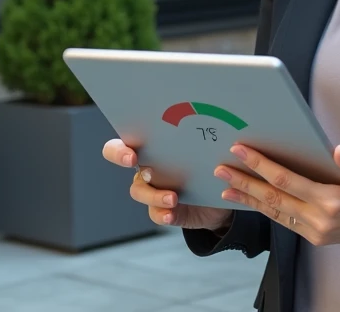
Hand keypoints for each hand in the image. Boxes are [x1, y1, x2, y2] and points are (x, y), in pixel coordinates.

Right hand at [102, 139, 233, 231]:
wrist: (219, 199)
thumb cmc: (210, 166)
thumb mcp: (209, 150)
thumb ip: (202, 140)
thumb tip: (211, 125)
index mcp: (155, 146)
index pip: (125, 141)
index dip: (120, 149)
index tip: (132, 156)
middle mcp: (147, 165)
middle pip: (123, 158)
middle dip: (124, 159)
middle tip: (146, 170)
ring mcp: (152, 189)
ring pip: (139, 190)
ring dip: (153, 195)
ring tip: (172, 199)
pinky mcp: (162, 210)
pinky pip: (156, 213)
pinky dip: (162, 214)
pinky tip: (171, 214)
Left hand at [215, 143, 339, 246]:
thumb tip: (338, 150)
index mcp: (332, 201)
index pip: (287, 181)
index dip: (262, 165)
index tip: (241, 151)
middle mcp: (319, 219)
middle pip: (273, 198)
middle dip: (245, 182)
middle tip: (220, 169)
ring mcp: (314, 231)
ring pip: (274, 213)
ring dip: (248, 199)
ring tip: (224, 188)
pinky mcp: (314, 237)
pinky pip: (283, 221)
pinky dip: (263, 210)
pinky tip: (249, 201)